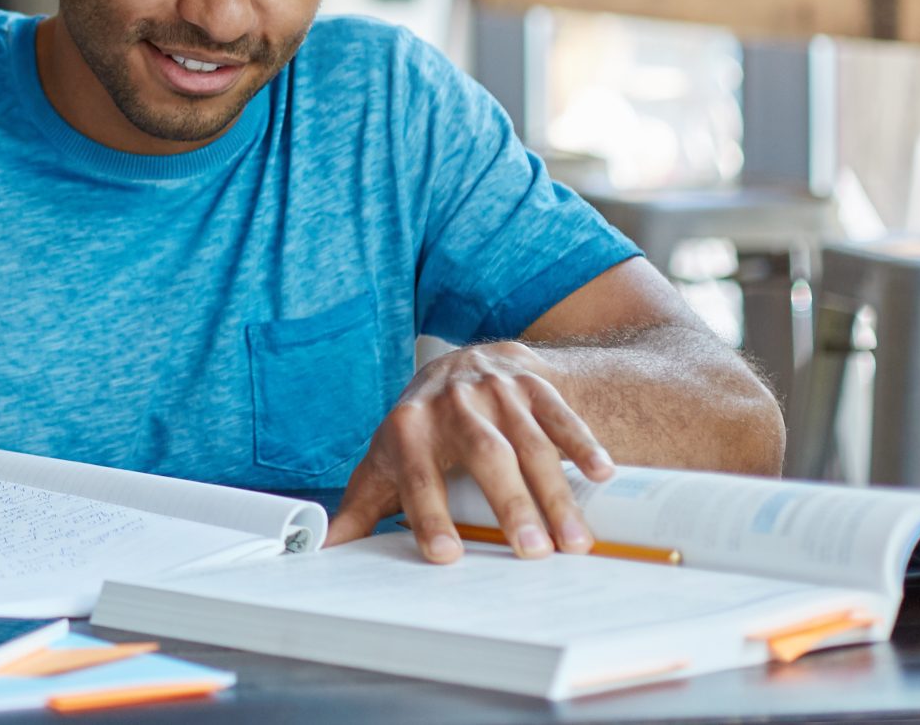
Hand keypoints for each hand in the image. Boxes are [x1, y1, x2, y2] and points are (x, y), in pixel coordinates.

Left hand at [325, 340, 613, 562]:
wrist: (463, 363)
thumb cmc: (421, 429)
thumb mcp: (385, 463)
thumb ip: (358, 509)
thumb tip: (318, 551)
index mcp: (407, 428)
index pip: (417, 476)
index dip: (428, 514)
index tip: (446, 556)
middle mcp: (451, 405)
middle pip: (483, 456)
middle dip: (509, 505)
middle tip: (532, 554)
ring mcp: (495, 393)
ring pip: (529, 442)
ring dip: (554, 492)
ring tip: (575, 542)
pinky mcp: (532, 385)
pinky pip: (560, 414)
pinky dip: (582, 442)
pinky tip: (601, 475)